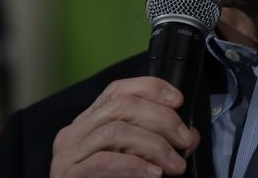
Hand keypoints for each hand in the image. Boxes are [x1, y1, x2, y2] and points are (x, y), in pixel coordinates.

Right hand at [50, 77, 200, 176]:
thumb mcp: (134, 156)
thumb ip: (155, 142)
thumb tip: (190, 135)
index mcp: (89, 121)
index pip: (118, 90)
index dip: (151, 88)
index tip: (177, 100)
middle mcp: (75, 131)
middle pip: (123, 106)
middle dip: (162, 119)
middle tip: (185, 140)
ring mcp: (68, 153)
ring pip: (116, 131)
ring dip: (154, 145)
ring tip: (174, 165)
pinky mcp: (68, 175)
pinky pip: (104, 162)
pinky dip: (134, 166)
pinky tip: (153, 174)